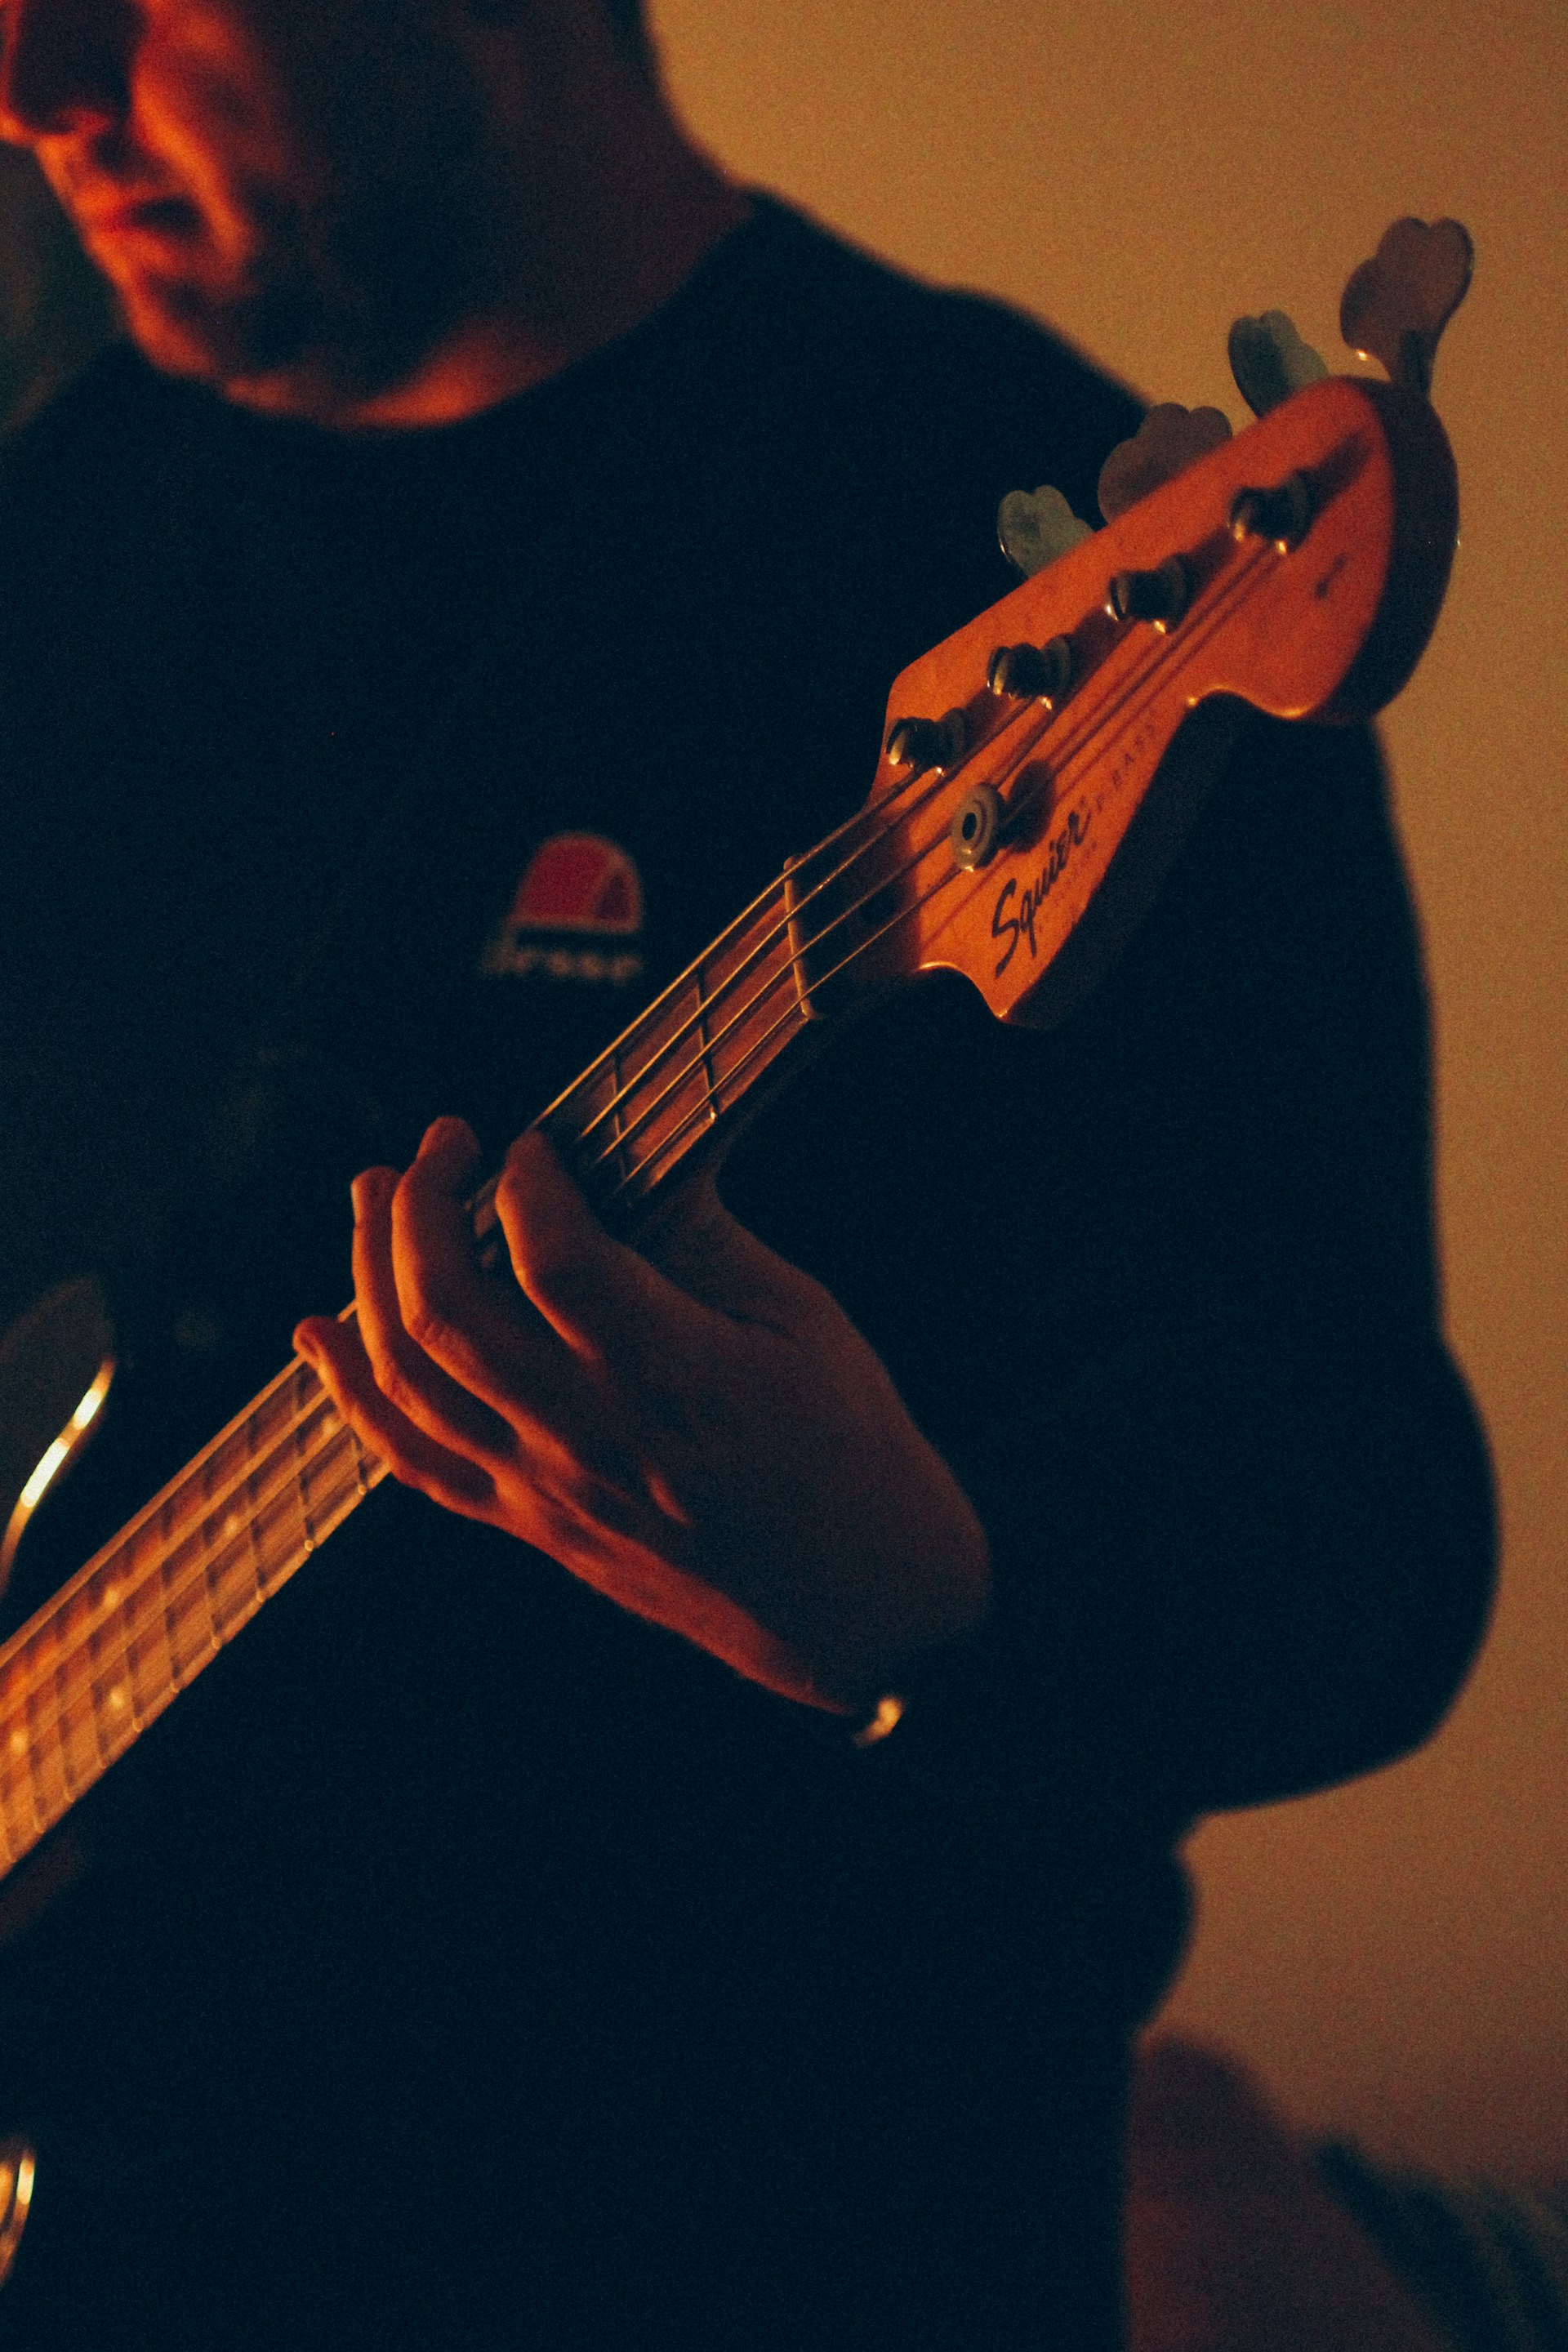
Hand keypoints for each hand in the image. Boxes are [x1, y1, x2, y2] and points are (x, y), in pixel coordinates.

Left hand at [295, 1118, 990, 1712]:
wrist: (852, 1604)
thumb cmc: (845, 1450)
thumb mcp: (801, 1319)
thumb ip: (701, 1237)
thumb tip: (619, 1156)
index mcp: (674, 1377)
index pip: (556, 1261)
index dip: (525, 1181)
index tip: (532, 1141)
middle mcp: (591, 1437)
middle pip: (448, 1313)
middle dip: (420, 1206)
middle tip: (440, 1142)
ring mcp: (545, 1489)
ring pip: (409, 1379)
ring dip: (368, 1273)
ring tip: (373, 1194)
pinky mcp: (526, 1523)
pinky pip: (409, 1459)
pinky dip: (348, 1392)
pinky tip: (322, 1331)